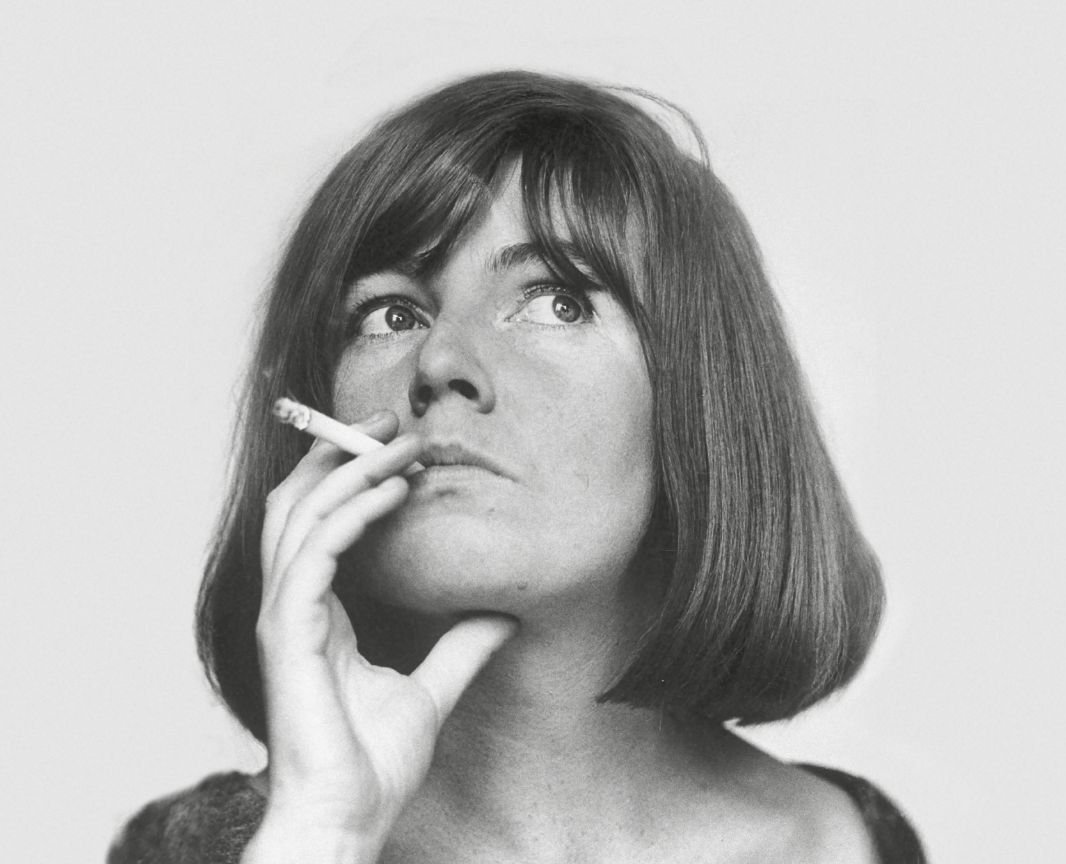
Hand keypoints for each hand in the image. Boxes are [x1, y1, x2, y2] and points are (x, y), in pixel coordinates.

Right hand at [245, 411, 515, 861]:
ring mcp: (283, 620)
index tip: (401, 446)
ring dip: (350, 473)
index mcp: (317, 615)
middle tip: (393, 419)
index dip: (352, 478)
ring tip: (400, 444)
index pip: (321, 525)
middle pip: (299, 505)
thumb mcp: (431, 690)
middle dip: (341, 454)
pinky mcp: (287, 635)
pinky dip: (346, 517)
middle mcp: (292, 609)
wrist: (348, 815)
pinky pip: (311, 556)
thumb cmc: (372, 765)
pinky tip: (386, 494)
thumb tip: (503, 614)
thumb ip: (460, 648)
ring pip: (301, 518)